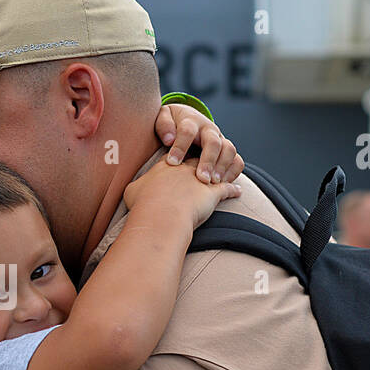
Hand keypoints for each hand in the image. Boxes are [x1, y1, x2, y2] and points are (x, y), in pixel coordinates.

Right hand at [123, 159, 241, 228]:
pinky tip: (237, 191)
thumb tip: (135, 187)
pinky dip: (233, 190)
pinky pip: (227, 188)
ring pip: (217, 169)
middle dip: (204, 159)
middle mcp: (185, 168)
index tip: (182, 161)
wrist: (161, 214)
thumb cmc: (144, 203)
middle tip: (207, 164)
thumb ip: (137, 185)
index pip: (176, 155)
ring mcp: (201, 178)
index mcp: (166, 165)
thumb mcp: (132, 190)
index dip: (181, 156)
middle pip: (199, 158)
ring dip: (223, 171)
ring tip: (226, 175)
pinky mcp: (213, 193)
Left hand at [154, 103, 244, 183]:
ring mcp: (220, 140)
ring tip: (213, 183)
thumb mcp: (163, 118)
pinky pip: (237, 161)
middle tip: (201, 178)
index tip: (172, 163)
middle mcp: (208, 130)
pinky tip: (222, 185)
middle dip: (208, 160)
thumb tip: (169, 139)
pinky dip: (233, 172)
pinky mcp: (226, 152)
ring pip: (229, 150)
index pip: (188, 131)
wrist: (185, 121)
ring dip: (222, 167)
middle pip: (213, 142)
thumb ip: (164, 125)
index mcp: (191, 121)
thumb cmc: (171, 125)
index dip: (180, 146)